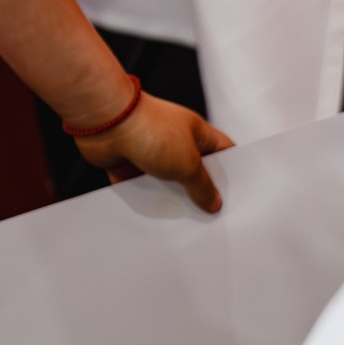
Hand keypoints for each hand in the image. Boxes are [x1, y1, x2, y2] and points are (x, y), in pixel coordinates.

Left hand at [73, 91, 232, 212]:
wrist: (106, 122)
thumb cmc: (149, 128)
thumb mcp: (188, 164)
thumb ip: (203, 186)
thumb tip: (213, 202)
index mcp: (196, 132)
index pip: (222, 151)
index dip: (231, 171)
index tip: (237, 195)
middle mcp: (174, 140)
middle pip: (193, 170)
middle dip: (198, 191)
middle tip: (208, 216)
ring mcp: (150, 150)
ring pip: (165, 181)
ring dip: (169, 197)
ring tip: (182, 222)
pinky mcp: (129, 162)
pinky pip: (139, 186)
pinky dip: (143, 197)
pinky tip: (152, 215)